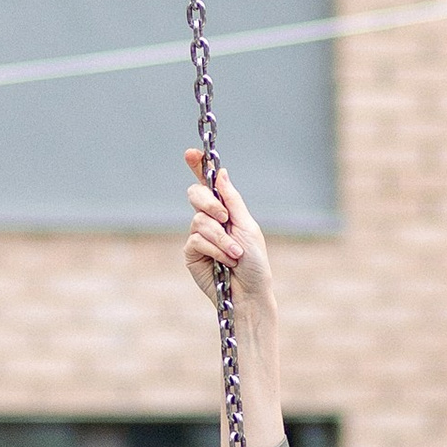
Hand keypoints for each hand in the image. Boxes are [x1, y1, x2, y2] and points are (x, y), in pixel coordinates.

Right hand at [184, 152, 274, 319]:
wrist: (249, 293)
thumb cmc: (255, 262)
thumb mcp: (247, 226)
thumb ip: (232, 200)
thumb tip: (222, 172)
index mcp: (226, 210)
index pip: (208, 184)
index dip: (198, 167)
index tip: (191, 153)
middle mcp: (210, 220)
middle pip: (195, 195)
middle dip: (209, 203)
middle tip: (224, 217)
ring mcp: (198, 236)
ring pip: (198, 221)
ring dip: (221, 238)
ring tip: (236, 253)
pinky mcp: (191, 253)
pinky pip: (196, 240)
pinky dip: (215, 249)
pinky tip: (226, 261)